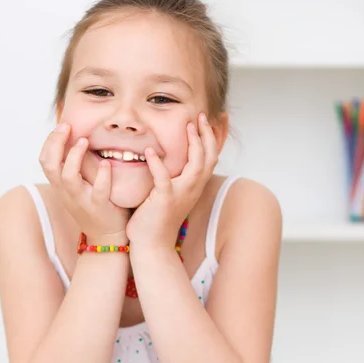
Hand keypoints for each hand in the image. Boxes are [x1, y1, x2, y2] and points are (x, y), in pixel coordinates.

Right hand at [39, 122, 129, 243]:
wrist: (106, 235)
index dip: (50, 141)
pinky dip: (102, 176)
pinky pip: (98, 190)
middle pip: (50, 165)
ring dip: (74, 156)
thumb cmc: (93, 205)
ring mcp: (81, 200)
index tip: (62, 126)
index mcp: (60, 185)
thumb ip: (74, 166)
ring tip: (85, 141)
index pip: (44, 160)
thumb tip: (77, 137)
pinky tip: (106, 164)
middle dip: (56, 143)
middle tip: (67, 126)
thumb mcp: (77, 186)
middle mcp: (66, 192)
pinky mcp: (99, 207)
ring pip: (68, 177)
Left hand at [126, 113, 217, 249]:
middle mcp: (192, 189)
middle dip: (206, 134)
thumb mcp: (169, 195)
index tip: (210, 119)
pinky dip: (157, 163)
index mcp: (194, 187)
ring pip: (196, 164)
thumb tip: (166, 159)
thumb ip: (172, 177)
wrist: (152, 246)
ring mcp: (180, 195)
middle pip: (208, 157)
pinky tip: (150, 150)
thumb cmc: (156, 220)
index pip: (210, 158)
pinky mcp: (164, 200)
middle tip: (199, 116)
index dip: (213, 138)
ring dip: (194, 143)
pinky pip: (164, 178)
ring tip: (187, 125)